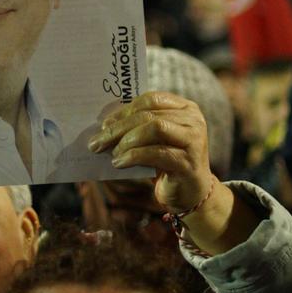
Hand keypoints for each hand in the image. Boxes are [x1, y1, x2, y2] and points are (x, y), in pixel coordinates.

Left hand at [88, 91, 256, 254]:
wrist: (190, 193)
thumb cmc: (167, 163)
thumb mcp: (154, 141)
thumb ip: (139, 127)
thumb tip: (105, 125)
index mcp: (185, 108)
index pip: (151, 100)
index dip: (125, 110)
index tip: (104, 124)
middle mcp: (194, 120)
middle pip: (149, 115)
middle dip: (119, 128)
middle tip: (97, 142)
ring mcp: (194, 140)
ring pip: (155, 128)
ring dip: (127, 141)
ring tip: (112, 154)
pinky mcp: (189, 162)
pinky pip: (157, 153)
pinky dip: (133, 156)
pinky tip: (119, 163)